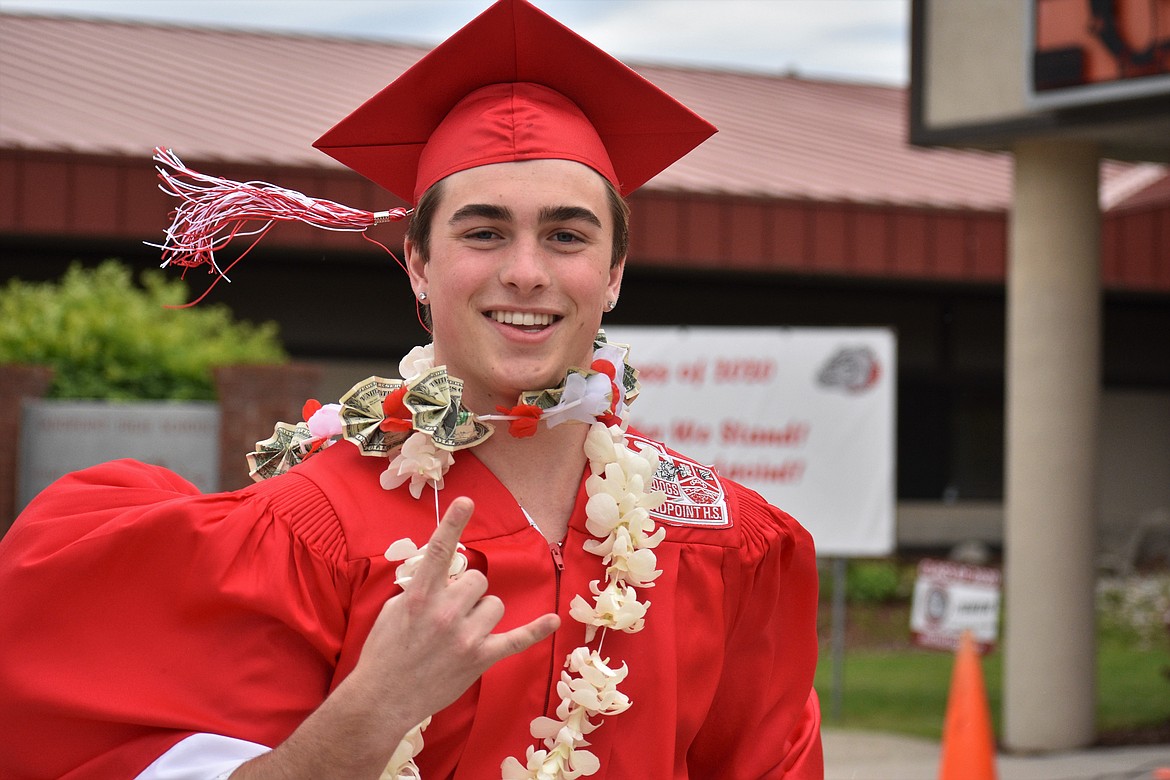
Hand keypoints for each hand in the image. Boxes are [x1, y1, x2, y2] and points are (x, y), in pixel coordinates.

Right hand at [232, 497, 559, 778]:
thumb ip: (420, 586)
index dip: (453, 523)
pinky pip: (515, 639)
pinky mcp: (480, 658)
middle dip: (466, 591)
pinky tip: (553, 620)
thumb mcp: (393, 609)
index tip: (466, 501)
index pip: (440, 551)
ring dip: (481, 612)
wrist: (382, 698)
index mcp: (420, 595)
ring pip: (494, 603)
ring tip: (460, 631)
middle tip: (448, 612)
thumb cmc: (384, 651)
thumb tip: (442, 568)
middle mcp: (445, 612)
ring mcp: (465, 636)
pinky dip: (536, 630)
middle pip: (477, 580)